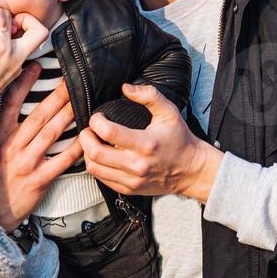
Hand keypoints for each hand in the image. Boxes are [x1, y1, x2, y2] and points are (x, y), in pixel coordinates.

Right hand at [0, 6, 48, 126]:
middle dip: (22, 18)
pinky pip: (22, 54)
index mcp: (0, 49)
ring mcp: (16, 68)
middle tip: (5, 20)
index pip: (8, 16)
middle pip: (38, 31)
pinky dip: (12, 45)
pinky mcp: (13, 75)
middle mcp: (14, 58)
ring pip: (33, 44)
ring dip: (20, 33)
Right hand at [0, 73, 83, 230]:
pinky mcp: (38, 180)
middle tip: (73, 81)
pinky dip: (75, 148)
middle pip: (38, 116)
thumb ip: (7, 127)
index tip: (36, 67)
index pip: (10, 105)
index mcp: (1, 136)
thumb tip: (20, 104)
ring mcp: (26, 163)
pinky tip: (87, 138)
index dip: (23, 84)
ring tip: (83, 101)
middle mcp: (12, 147)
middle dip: (58, 96)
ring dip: (69, 115)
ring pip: (51, 134)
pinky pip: (61, 161)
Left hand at [80, 83, 222, 203]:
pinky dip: (96, 166)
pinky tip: (102, 156)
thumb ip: (149, 95)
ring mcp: (132, 180)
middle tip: (89, 130)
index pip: (108, 132)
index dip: (96, 121)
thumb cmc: (179, 140)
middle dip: (86, 137)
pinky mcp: (129, 189)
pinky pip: (101, 179)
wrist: (190, 170)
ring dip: (87, 153)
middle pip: (95, 153)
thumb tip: (126, 88)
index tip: (98, 117)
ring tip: (93, 142)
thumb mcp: (169, 112)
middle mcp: (137, 165)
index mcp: (145, 144)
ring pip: (94, 168)